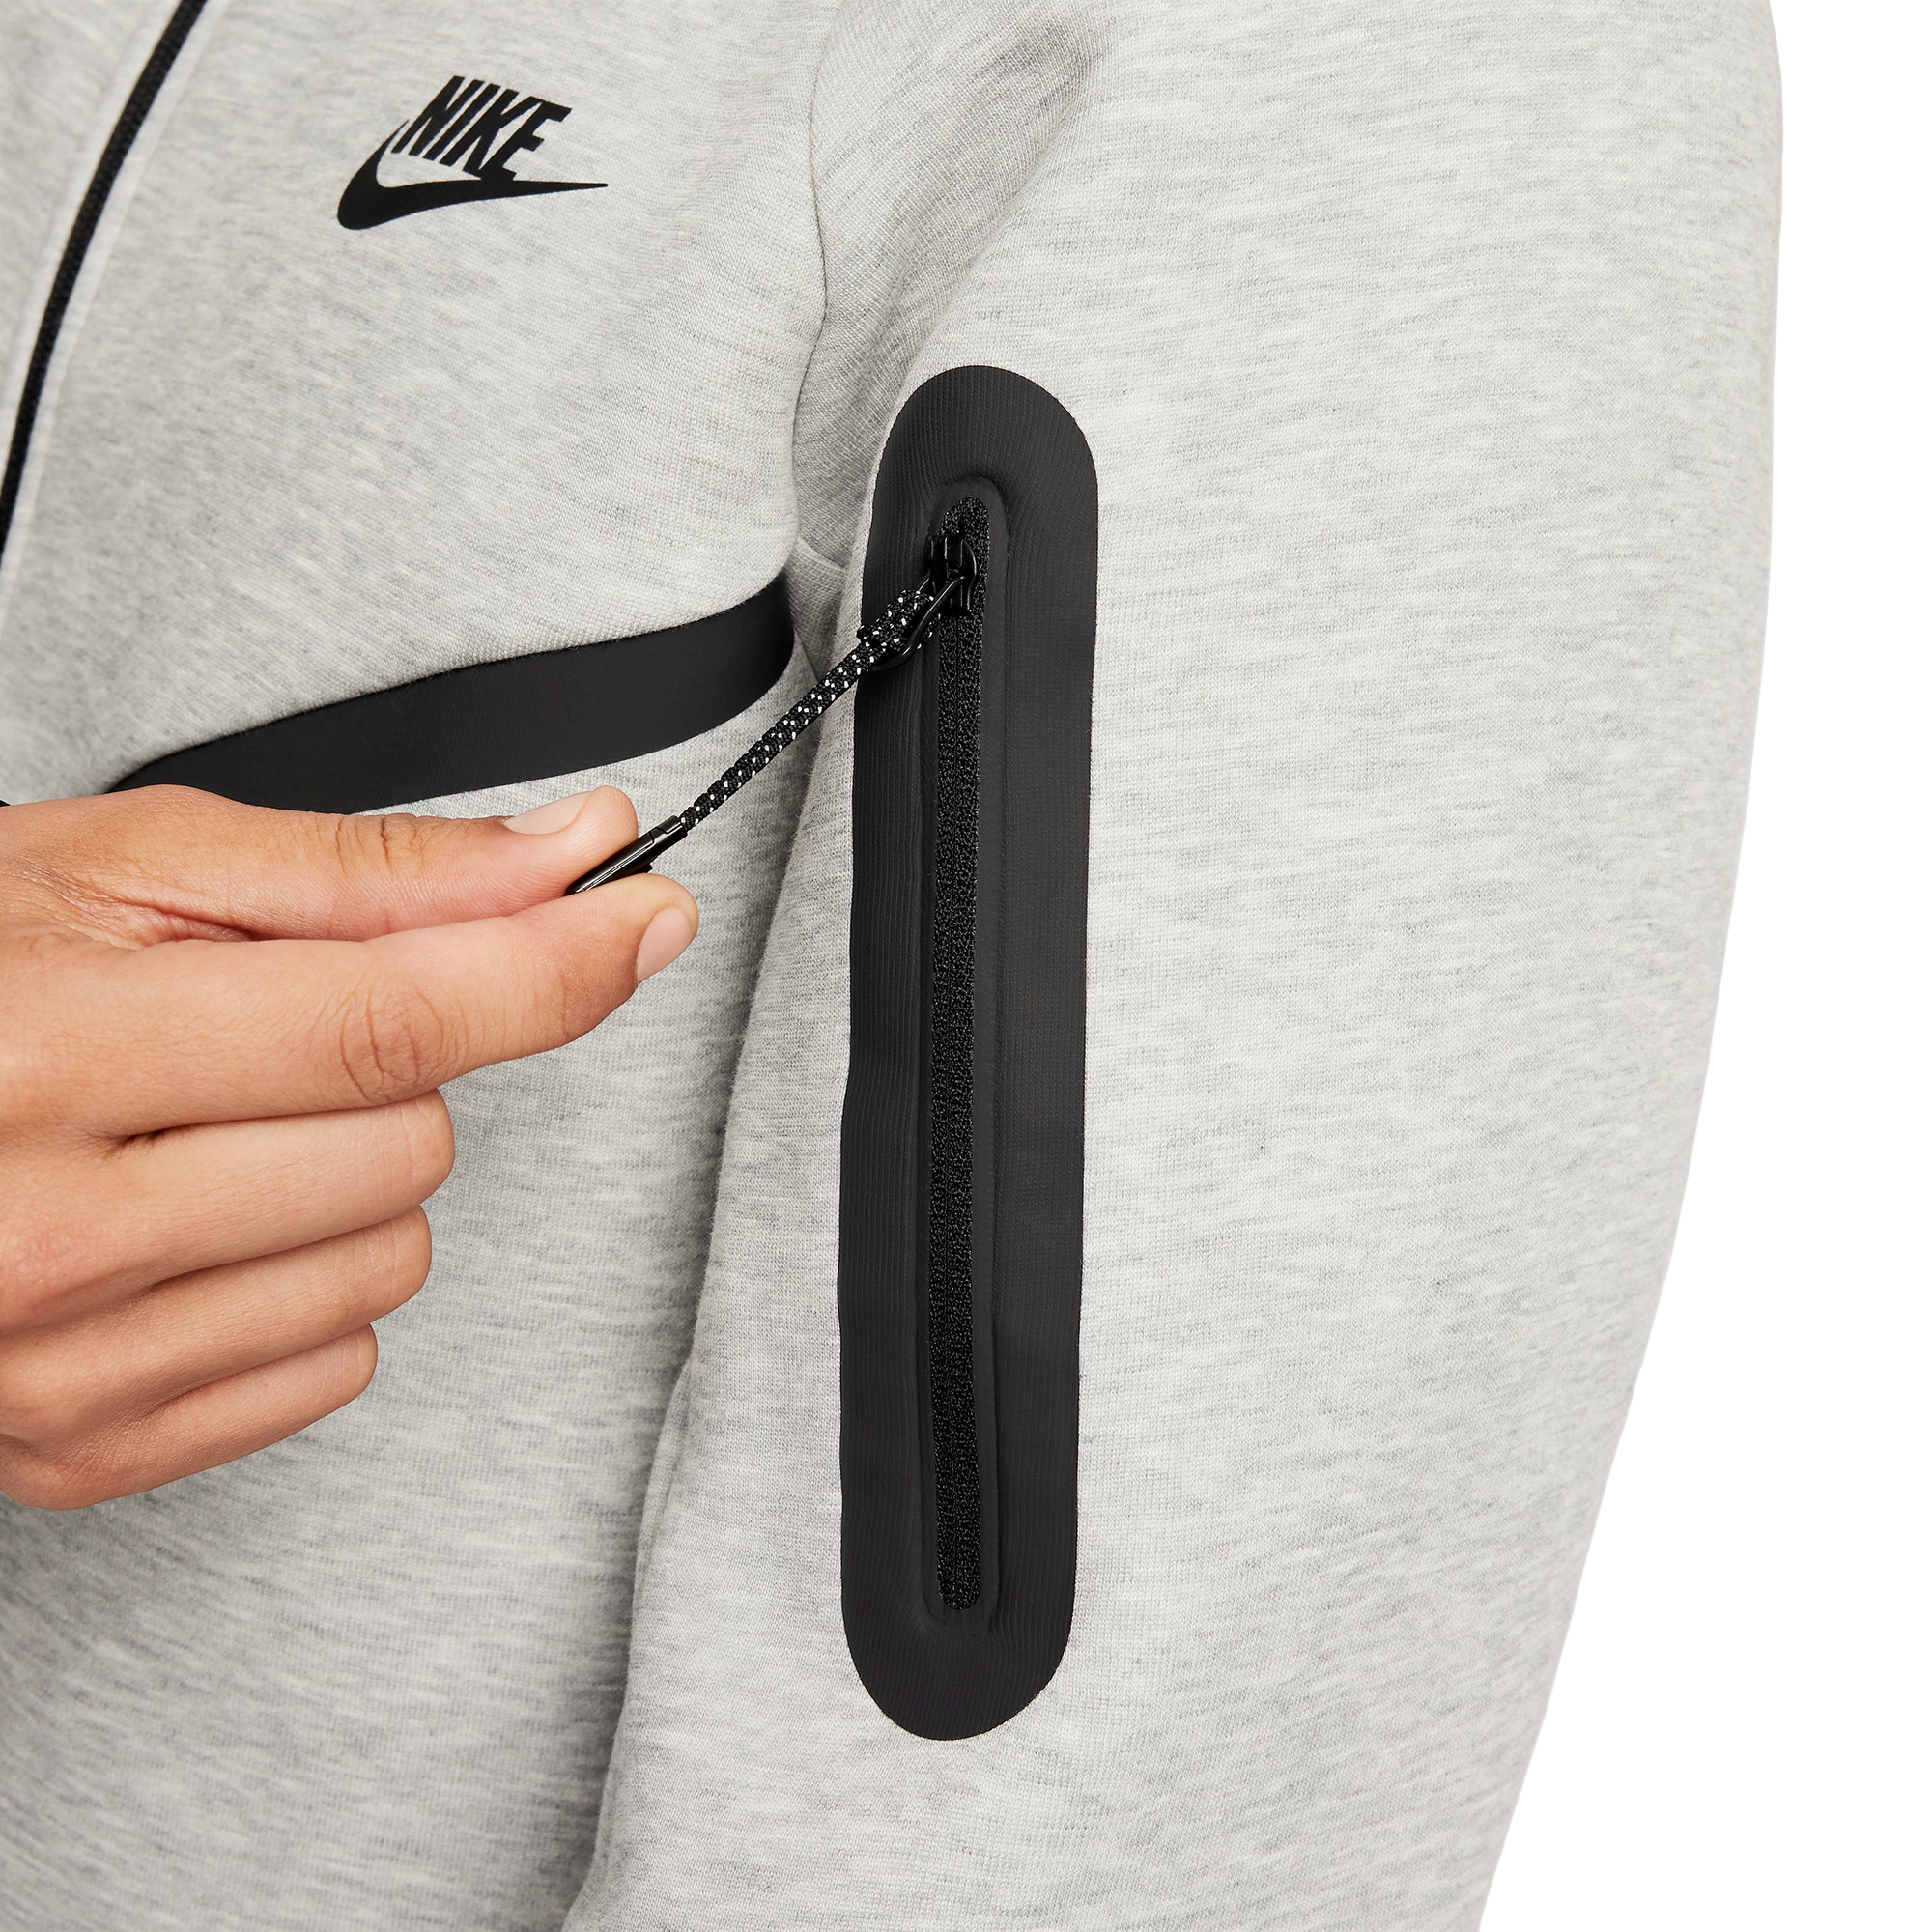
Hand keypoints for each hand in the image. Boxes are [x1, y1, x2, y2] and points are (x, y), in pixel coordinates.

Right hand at [0, 784, 694, 1508]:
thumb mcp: (125, 873)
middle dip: (386, 1067)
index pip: (387, 1022)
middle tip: (252, 1032)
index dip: (553, 964)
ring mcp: (62, 1368)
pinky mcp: (85, 1449)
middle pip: (412, 1144)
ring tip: (203, 1125)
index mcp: (43, 1055)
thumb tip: (570, 850)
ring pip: (392, 1258)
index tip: (645, 918)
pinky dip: (308, 1281)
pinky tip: (196, 1223)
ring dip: (351, 1175)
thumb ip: (369, 872)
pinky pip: (337, 1365)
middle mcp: (45, 1236)